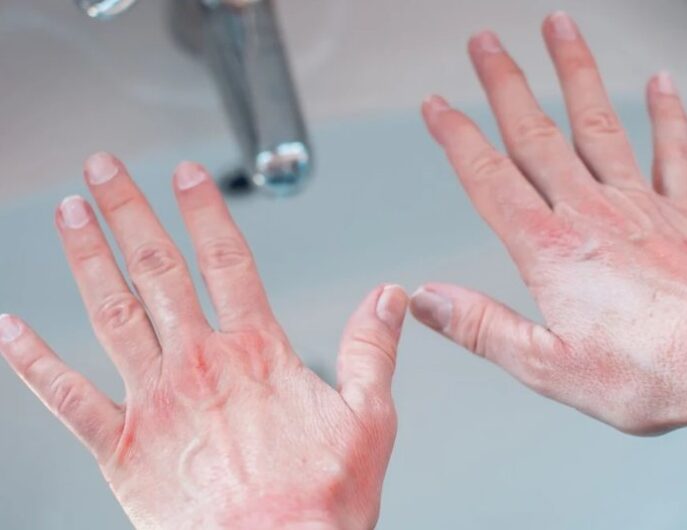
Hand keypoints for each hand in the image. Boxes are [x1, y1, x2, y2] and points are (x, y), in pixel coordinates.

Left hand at [0, 154, 407, 528]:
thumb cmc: (317, 501)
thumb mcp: (371, 417)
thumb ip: (374, 349)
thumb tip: (387, 298)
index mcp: (256, 354)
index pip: (228, 260)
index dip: (204, 211)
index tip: (186, 174)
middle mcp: (199, 365)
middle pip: (159, 269)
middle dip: (128, 212)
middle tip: (105, 171)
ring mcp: (154, 403)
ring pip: (112, 312)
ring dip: (88, 258)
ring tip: (70, 216)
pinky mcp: (121, 449)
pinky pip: (66, 398)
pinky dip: (33, 361)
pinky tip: (11, 330)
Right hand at [413, 12, 686, 438]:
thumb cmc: (650, 373)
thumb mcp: (545, 366)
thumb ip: (481, 327)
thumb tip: (428, 300)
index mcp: (551, 249)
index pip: (490, 178)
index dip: (457, 137)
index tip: (437, 107)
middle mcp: (592, 215)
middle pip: (536, 135)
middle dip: (505, 83)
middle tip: (486, 44)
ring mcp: (640, 208)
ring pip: (598, 125)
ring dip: (574, 73)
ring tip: (559, 30)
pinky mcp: (683, 216)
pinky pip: (674, 153)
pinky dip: (667, 115)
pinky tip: (660, 85)